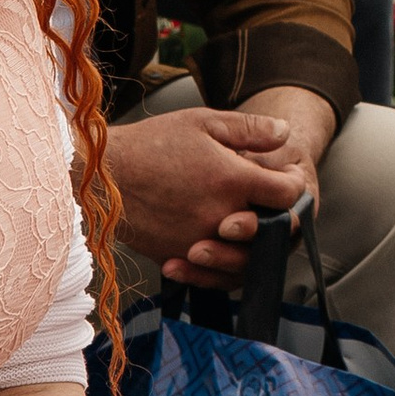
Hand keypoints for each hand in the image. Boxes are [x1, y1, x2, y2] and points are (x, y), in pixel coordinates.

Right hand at [107, 104, 313, 278]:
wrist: (100, 176)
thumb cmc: (152, 144)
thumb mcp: (203, 123)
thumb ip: (249, 129)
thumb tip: (285, 133)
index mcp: (231, 179)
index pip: (286, 195)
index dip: (293, 185)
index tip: (286, 178)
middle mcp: (219, 216)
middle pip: (273, 231)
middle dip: (280, 217)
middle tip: (272, 203)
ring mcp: (198, 240)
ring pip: (247, 258)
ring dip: (254, 244)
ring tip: (250, 225)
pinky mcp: (177, 256)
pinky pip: (213, 273)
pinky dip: (224, 264)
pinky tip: (222, 245)